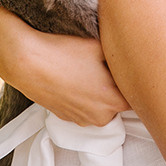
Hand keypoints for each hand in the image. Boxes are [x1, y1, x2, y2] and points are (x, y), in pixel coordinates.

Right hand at [4, 29, 130, 126]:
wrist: (27, 62)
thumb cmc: (64, 53)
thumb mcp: (101, 47)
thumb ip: (122, 57)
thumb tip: (132, 56)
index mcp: (114, 100)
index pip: (137, 96)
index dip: (134, 80)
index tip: (129, 67)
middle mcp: (101, 116)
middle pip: (119, 102)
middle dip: (116, 86)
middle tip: (105, 65)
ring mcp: (82, 119)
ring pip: (101, 106)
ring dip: (98, 92)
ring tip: (86, 70)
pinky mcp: (67, 117)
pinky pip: (84, 107)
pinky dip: (82, 96)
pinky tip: (73, 77)